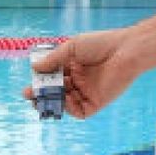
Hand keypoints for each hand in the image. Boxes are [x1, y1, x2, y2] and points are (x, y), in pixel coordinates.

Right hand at [21, 14, 155, 118]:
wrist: (126, 51)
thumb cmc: (101, 44)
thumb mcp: (72, 48)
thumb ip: (53, 60)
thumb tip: (34, 68)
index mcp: (74, 66)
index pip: (53, 77)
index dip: (41, 81)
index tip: (30, 83)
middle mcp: (80, 81)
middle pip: (57, 92)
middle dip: (42, 94)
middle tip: (29, 94)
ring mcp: (87, 93)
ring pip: (65, 102)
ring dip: (52, 101)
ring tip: (40, 98)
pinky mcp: (97, 103)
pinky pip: (79, 111)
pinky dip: (68, 108)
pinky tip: (63, 100)